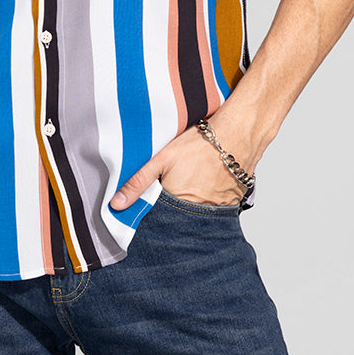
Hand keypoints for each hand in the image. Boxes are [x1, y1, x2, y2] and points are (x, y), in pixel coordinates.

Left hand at [109, 121, 250, 210]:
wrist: (237, 135)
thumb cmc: (200, 144)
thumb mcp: (161, 159)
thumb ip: (138, 182)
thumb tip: (116, 205)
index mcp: (177, 205)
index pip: (160, 219)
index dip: (155, 212)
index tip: (153, 204)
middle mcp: (198, 213)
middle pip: (180, 218)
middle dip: (173, 209)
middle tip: (176, 186)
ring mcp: (217, 211)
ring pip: (198, 215)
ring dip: (193, 205)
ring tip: (194, 183)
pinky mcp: (232, 204)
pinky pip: (216, 210)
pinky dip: (210, 200)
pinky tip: (208, 183)